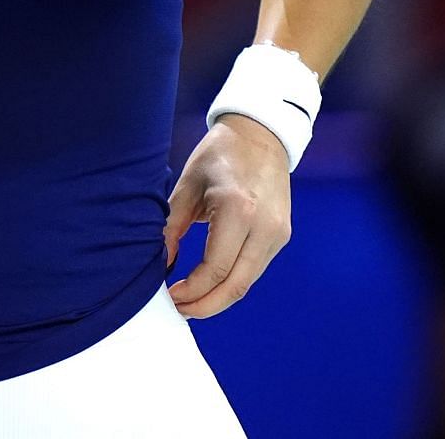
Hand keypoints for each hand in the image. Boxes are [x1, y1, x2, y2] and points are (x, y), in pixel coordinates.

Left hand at [162, 113, 292, 318]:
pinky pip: (256, 269)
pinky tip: (212, 283)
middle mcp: (264, 225)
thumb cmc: (219, 155)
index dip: (191, 291)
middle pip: (236, 286)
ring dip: (219, 297)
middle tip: (180, 310)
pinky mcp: (282, 235)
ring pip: (248, 282)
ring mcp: (278, 232)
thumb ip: (172, 228)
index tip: (169, 295)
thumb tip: (162, 265)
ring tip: (191, 301)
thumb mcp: (188, 186)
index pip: (215, 268)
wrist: (261, 134)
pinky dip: (233, 281)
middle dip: (206, 306)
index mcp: (238, 209)